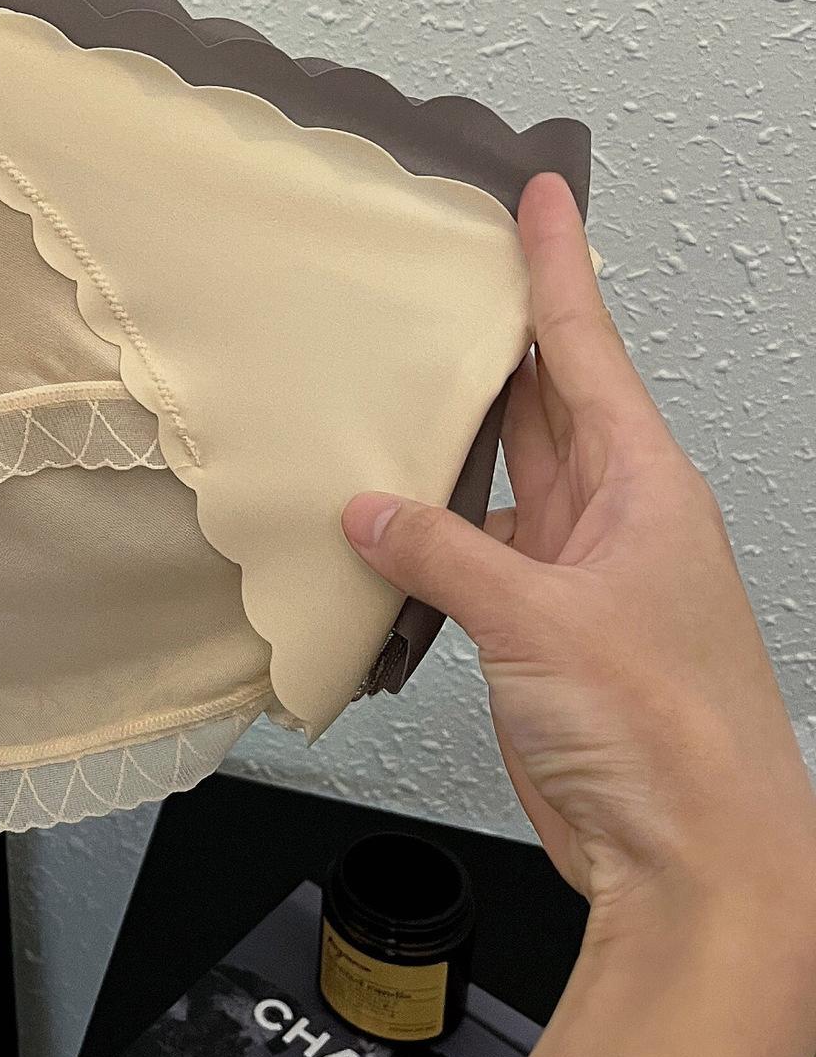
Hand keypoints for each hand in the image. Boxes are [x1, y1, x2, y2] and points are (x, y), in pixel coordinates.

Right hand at [343, 173, 815, 1056]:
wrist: (690, 862)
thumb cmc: (665, 733)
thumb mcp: (543, 622)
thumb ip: (444, 556)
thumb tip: (366, 511)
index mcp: (642, 488)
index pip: (588, 350)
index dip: (560, 267)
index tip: (542, 194)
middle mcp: (611, 517)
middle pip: (542, 400)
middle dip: (497, 333)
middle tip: (444, 265)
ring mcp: (573, 573)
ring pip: (500, 474)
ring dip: (448, 437)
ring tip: (388, 374)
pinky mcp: (534, 627)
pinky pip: (468, 551)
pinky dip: (423, 530)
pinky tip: (375, 513)